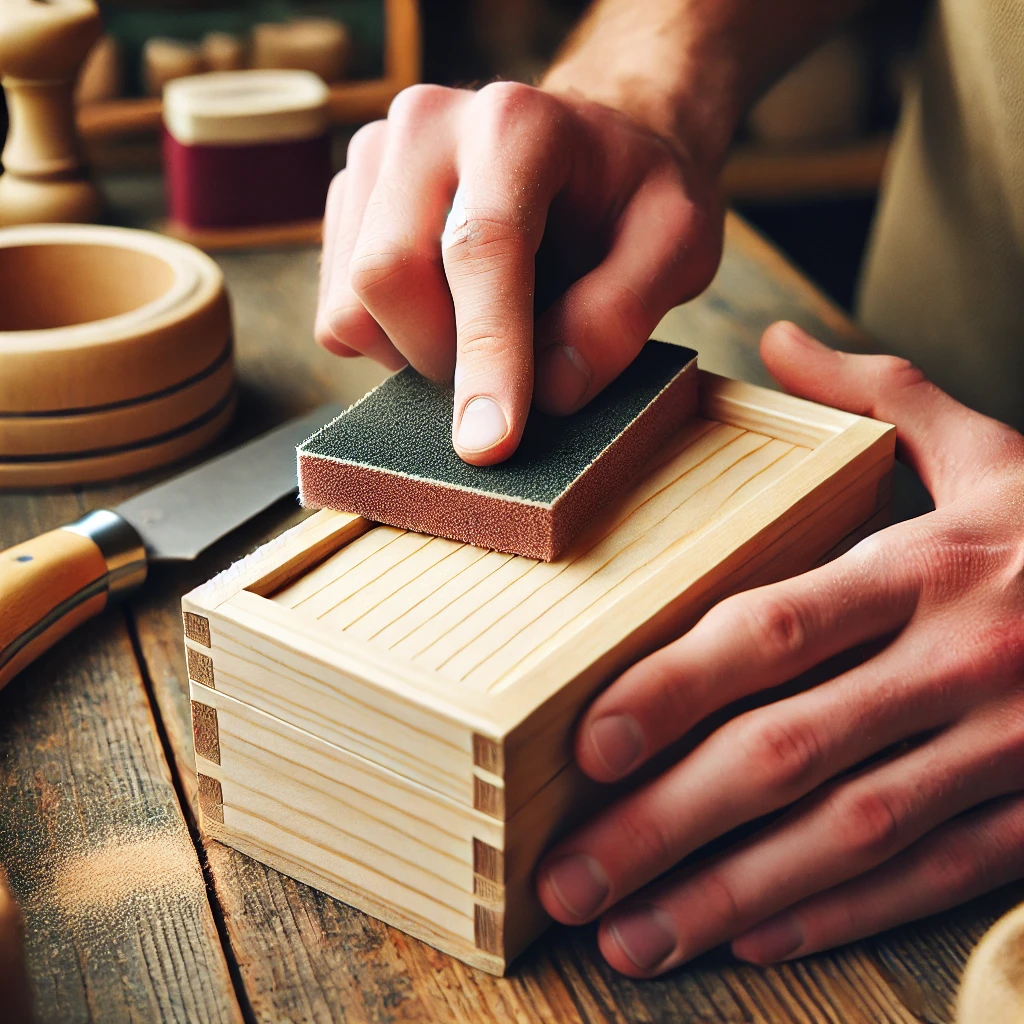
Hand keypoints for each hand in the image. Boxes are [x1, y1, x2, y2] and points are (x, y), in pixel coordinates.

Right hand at [315, 82, 721, 464]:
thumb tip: (550, 392)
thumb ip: (622, 314)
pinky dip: (389, 347)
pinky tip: (443, 321)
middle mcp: (426, 124)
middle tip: (509, 379)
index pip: (481, 247)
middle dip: (445, 359)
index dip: (486, 354)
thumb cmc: (632, 201)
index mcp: (516, 124)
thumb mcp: (676, 246)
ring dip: (416, 356)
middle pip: (389, 275)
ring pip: (352, 305)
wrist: (592, 154)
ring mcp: (372, 160)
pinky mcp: (347, 205)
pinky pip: (338, 315)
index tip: (491, 442)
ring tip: (483, 336)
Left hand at [536, 321, 1023, 975]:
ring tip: (630, 936)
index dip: (679, 685)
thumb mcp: (995, 449)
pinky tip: (747, 937)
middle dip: (668, 820)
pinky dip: (834, 915)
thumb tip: (780, 337)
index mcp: (932, 566)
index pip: (780, 627)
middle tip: (568, 876)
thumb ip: (881, 397)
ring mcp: (1005, 753)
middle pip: (790, 751)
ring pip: (847, 839)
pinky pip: (928, 881)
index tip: (590, 743)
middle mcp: (960, 665)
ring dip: (728, 895)